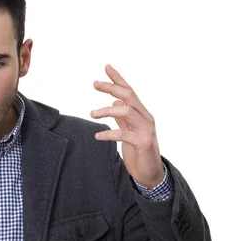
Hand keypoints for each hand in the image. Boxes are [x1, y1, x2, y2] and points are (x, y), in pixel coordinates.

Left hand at [90, 64, 163, 187]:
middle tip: (95, 83)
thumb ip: (123, 117)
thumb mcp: (128, 131)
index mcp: (141, 113)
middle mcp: (145, 118)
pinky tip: (97, 135)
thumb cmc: (138, 151)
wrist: (150, 173)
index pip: (129, 91)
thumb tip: (115, 103)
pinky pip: (124, 134)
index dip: (118, 79)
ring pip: (127, 111)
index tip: (107, 67)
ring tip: (91, 113)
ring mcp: (146, 130)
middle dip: (112, 87)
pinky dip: (109, 133)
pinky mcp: (143, 143)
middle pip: (129, 96)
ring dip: (106, 110)